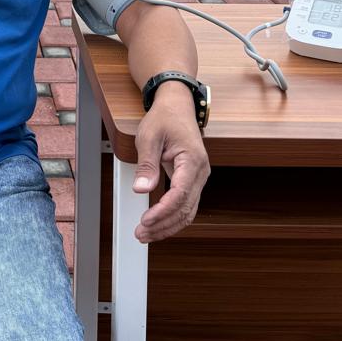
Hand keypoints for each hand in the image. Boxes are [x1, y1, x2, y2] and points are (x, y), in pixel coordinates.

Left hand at [131, 85, 209, 243]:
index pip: (180, 194)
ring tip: (146, 234)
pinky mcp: (192, 181)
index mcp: (193, 160)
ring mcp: (198, 178)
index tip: (147, 220)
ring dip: (168, 225)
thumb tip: (141, 188)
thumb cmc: (165, 118)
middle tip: (141, 234)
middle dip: (164, 225)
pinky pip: (185, 205)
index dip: (163, 211)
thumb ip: (146, 164)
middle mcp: (200, 172)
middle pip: (186, 208)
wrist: (176, 107)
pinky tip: (158, 225)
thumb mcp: (149, 136)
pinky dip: (172, 217)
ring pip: (188, 211)